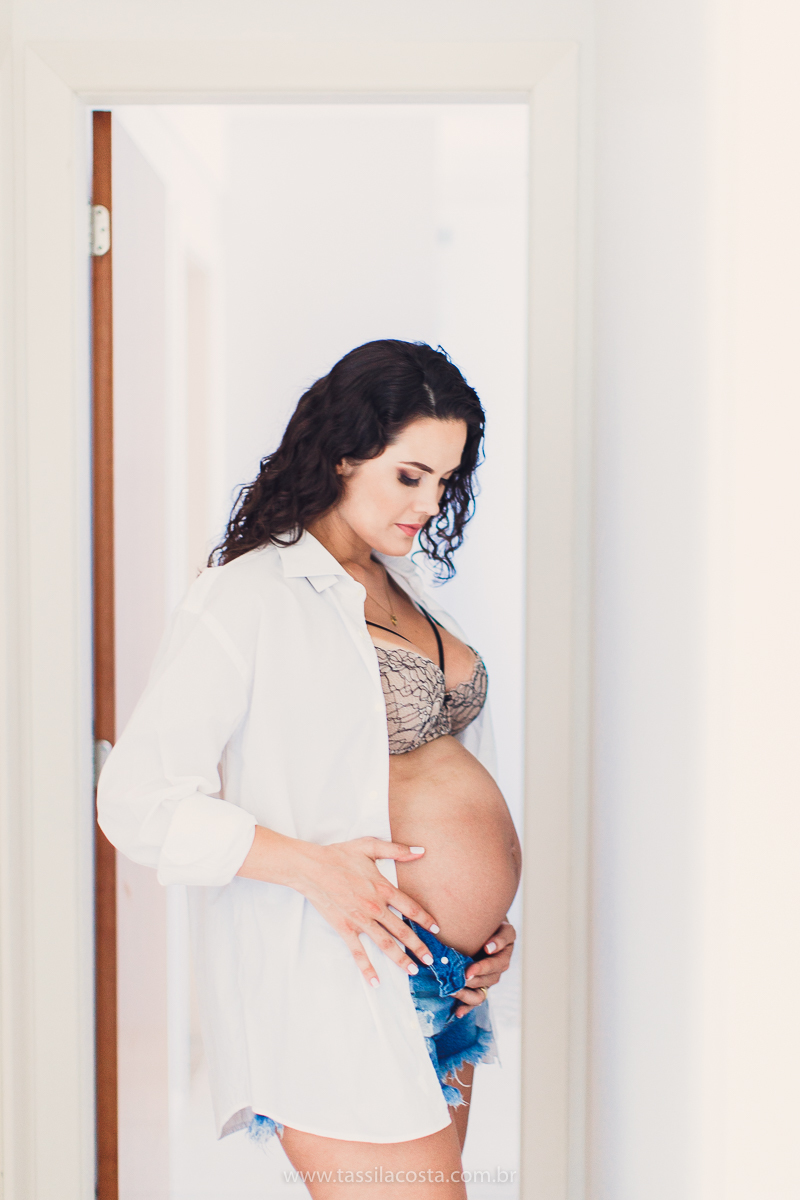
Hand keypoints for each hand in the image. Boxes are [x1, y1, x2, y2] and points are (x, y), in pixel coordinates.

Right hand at [291, 835, 440, 987]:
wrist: (312, 868)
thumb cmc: (340, 855)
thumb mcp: (370, 846)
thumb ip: (397, 850)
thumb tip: (420, 851)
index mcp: (383, 888)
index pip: (410, 908)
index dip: (425, 919)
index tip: (436, 929)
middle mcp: (375, 907)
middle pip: (402, 931)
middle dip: (418, 946)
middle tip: (430, 959)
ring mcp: (360, 920)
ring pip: (385, 944)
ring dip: (400, 958)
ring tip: (412, 970)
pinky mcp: (345, 929)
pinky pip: (358, 952)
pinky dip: (367, 968)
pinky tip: (375, 981)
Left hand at [452, 918, 516, 1017]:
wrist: (482, 925)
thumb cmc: (486, 920)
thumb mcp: (494, 920)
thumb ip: (494, 932)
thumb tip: (488, 948)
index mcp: (505, 947)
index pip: (498, 958)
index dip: (489, 960)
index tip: (484, 950)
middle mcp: (500, 963)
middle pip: (491, 975)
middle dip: (477, 976)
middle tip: (463, 975)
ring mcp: (491, 975)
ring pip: (483, 988)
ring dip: (469, 991)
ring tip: (455, 990)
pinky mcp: (481, 984)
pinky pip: (476, 998)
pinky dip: (467, 1006)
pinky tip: (458, 1012)